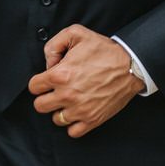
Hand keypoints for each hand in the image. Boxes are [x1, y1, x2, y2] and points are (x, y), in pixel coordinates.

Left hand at [27, 24, 144, 137]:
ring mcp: (80, 109)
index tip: (47, 80)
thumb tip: (48, 64)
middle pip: (39, 106)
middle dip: (45, 97)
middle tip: (55, 91)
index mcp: (60, 74)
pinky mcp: (93, 119)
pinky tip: (77, 112)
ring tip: (68, 101)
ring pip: (56, 119)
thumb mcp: (75, 33)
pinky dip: (73, 124)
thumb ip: (53, 45)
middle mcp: (67, 95)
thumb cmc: (104, 50)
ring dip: (59, 110)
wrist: (131, 66)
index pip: (34, 87)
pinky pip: (73, 132)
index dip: (39, 82)